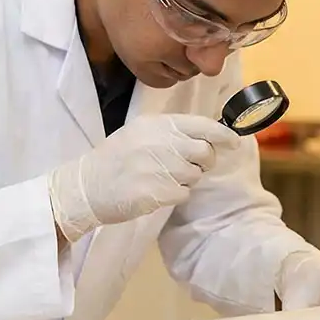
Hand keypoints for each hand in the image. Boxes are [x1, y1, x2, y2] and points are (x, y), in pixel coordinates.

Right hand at [49, 114, 240, 242]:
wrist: (85, 186)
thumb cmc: (115, 159)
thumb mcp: (139, 133)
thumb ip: (171, 132)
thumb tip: (207, 136)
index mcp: (157, 125)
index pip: (202, 125)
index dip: (223, 135)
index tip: (234, 142)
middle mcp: (161, 143)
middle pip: (205, 152)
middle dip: (204, 162)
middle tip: (188, 166)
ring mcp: (159, 168)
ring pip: (195, 175)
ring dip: (185, 179)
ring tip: (160, 177)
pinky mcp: (157, 192)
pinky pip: (184, 193)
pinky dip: (175, 194)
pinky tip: (155, 190)